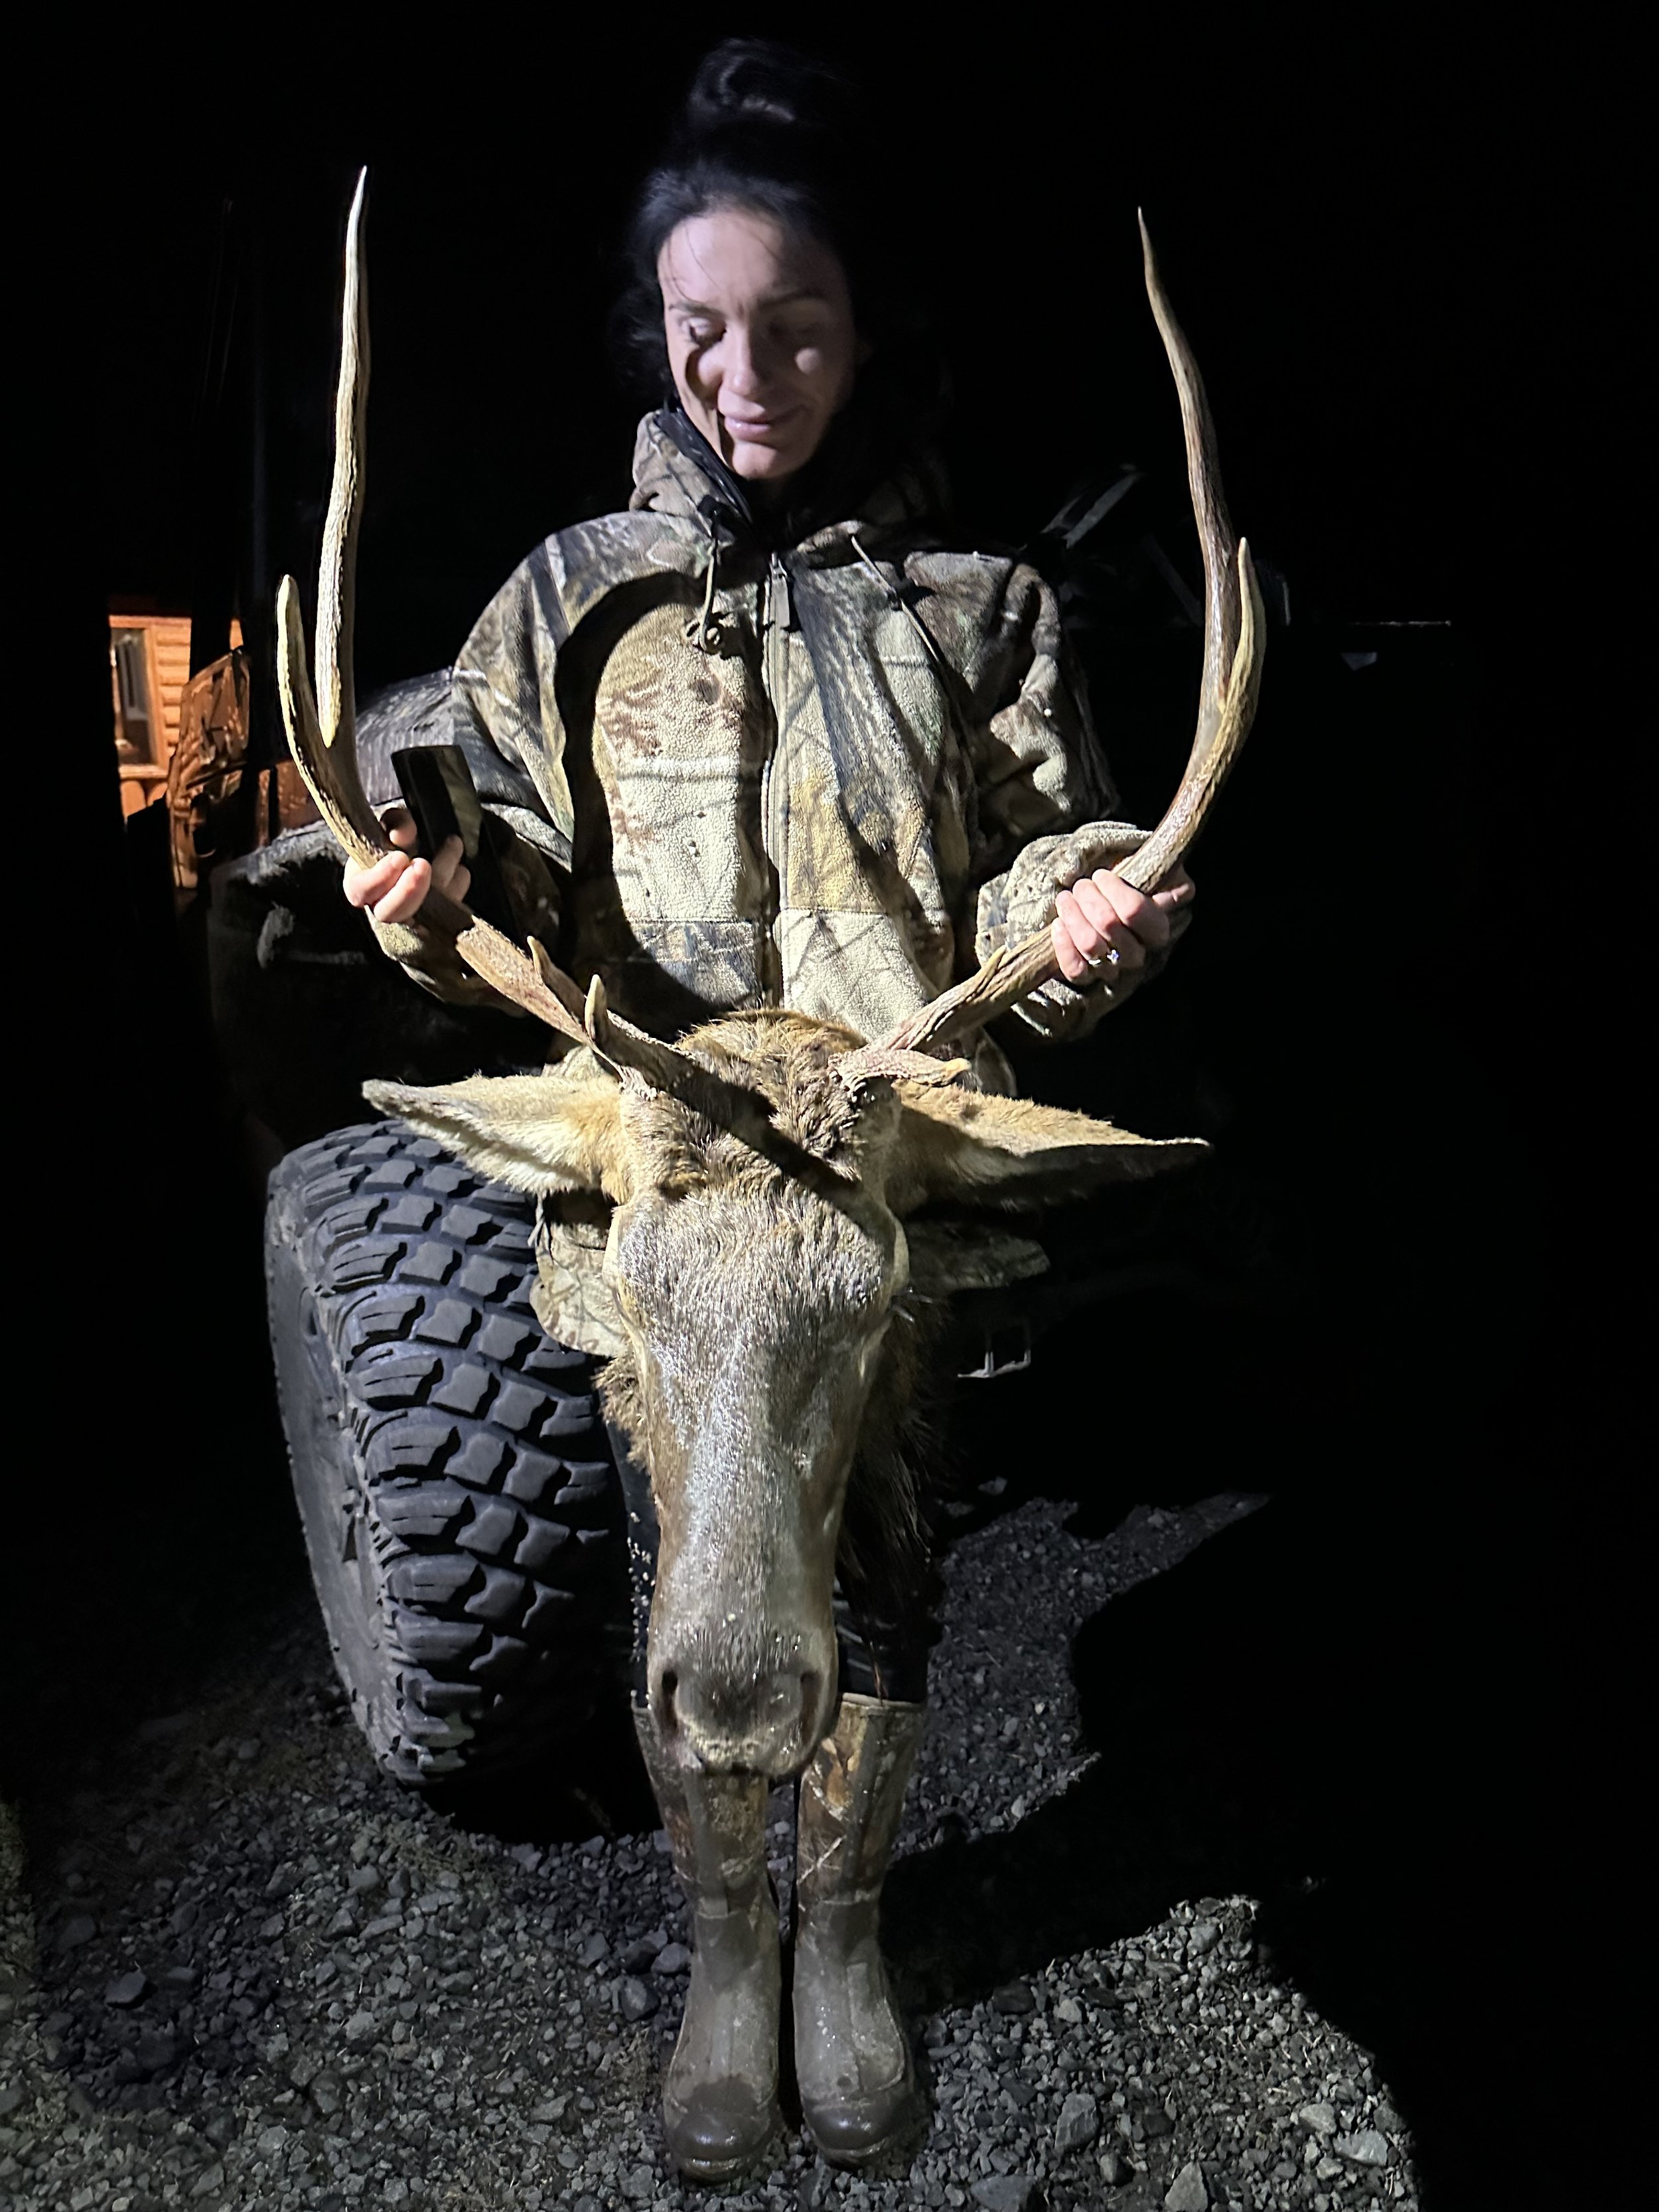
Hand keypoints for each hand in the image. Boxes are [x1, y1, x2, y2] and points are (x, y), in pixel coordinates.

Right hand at [342, 806, 470, 924]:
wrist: (419, 849)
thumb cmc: (396, 840)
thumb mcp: (391, 825)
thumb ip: (394, 824)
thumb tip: (403, 833)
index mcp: (360, 884)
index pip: (360, 891)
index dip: (379, 878)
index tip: (399, 857)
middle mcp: (382, 906)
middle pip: (390, 913)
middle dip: (409, 890)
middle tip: (423, 864)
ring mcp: (410, 917)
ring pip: (424, 911)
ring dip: (441, 875)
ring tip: (453, 845)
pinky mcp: (438, 918)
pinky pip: (451, 909)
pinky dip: (458, 885)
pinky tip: (459, 867)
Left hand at [1051, 861, 1194, 984]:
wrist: (1106, 904)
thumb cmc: (1125, 883)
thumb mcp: (1141, 868)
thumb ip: (1148, 864)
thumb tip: (1141, 868)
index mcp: (1160, 923)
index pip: (1135, 910)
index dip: (1113, 890)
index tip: (1101, 874)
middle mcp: (1143, 952)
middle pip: (1109, 925)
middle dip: (1088, 898)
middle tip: (1082, 885)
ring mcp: (1117, 968)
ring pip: (1091, 945)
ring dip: (1073, 916)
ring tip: (1066, 899)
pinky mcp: (1091, 978)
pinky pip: (1076, 970)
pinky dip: (1063, 945)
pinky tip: (1059, 924)